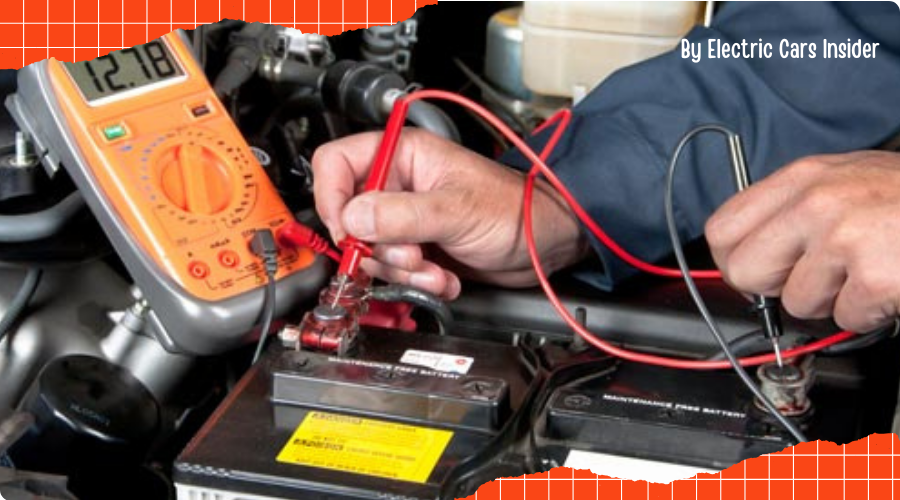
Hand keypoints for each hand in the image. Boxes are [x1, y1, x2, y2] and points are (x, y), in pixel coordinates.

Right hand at [312, 128, 588, 298]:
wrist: (545, 245)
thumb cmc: (516, 209)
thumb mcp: (456, 210)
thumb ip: (401, 215)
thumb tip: (352, 220)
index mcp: (403, 156)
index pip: (336, 164)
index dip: (332, 197)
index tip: (346, 230)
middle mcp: (399, 185)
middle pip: (350, 217)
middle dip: (378, 248)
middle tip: (410, 256)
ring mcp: (406, 219)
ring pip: (371, 251)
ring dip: (402, 271)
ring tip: (434, 271)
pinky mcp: (417, 248)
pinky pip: (394, 272)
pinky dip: (417, 283)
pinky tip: (444, 279)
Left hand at [706, 151, 899, 331]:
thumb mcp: (844, 180)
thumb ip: (792, 209)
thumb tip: (746, 251)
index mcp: (802, 178)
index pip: (722, 229)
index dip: (735, 260)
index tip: (757, 270)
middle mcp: (816, 203)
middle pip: (744, 272)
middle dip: (775, 287)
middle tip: (813, 277)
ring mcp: (845, 238)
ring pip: (796, 303)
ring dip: (832, 300)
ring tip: (866, 270)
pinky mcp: (875, 276)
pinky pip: (845, 318)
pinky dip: (870, 312)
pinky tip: (890, 283)